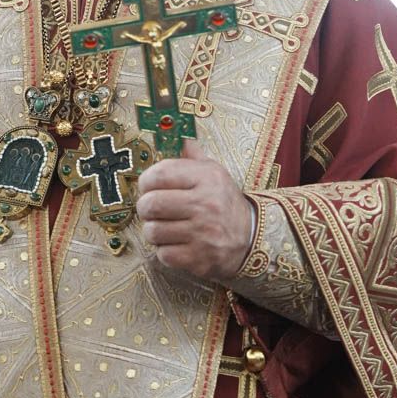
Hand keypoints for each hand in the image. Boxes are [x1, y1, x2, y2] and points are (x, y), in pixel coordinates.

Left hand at [136, 140, 254, 281]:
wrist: (251, 238)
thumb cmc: (225, 203)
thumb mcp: (215, 174)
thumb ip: (193, 158)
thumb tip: (180, 139)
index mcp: (207, 179)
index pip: (160, 174)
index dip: (146, 181)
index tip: (148, 186)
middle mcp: (205, 205)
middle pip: (151, 204)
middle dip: (145, 208)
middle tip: (151, 209)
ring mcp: (202, 234)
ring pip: (153, 231)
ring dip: (154, 230)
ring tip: (165, 227)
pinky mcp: (198, 258)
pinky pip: (163, 254)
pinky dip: (165, 250)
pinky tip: (176, 243)